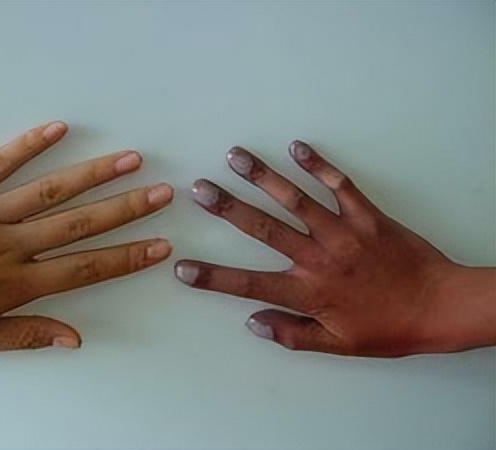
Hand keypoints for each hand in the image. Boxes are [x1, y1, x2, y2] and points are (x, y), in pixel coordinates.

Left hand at [0, 122, 173, 355]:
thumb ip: (25, 336)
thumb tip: (76, 338)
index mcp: (13, 284)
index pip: (85, 269)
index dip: (126, 258)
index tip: (159, 246)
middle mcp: (9, 245)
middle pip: (80, 224)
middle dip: (127, 209)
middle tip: (163, 193)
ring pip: (51, 192)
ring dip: (94, 174)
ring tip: (130, 160)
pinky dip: (28, 145)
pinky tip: (58, 129)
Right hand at [175, 141, 495, 356]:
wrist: (440, 305)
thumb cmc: (389, 327)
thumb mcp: (339, 344)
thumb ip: (293, 335)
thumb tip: (253, 324)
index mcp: (310, 292)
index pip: (250, 284)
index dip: (214, 278)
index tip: (183, 269)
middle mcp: (320, 257)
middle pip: (264, 229)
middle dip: (228, 208)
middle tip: (200, 189)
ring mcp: (343, 232)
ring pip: (295, 200)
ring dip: (263, 177)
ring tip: (236, 157)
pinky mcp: (366, 215)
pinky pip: (339, 185)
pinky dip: (318, 165)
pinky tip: (297, 148)